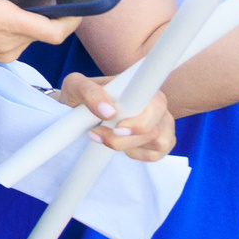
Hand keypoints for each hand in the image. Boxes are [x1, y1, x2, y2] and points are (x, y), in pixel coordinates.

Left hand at [56, 73, 176, 161]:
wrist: (80, 112)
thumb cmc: (81, 95)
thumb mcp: (74, 86)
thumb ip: (88, 92)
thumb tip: (108, 111)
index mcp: (138, 83)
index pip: (157, 88)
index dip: (142, 109)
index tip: (116, 125)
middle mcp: (156, 102)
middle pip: (155, 124)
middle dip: (126, 137)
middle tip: (97, 134)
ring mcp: (163, 123)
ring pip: (156, 141)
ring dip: (125, 145)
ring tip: (102, 135)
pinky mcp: (162, 143)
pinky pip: (155, 155)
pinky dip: (134, 153)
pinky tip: (121, 143)